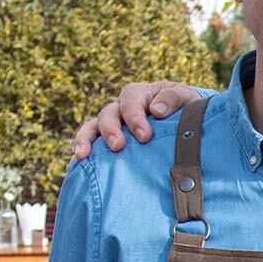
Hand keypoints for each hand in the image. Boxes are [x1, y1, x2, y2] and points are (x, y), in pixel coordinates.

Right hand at [72, 81, 199, 160]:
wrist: (187, 121)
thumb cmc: (187, 107)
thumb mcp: (186, 97)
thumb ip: (174, 98)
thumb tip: (156, 110)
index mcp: (138, 94)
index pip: (130, 102)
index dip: (135, 117)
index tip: (144, 136)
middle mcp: (120, 108)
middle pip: (107, 115)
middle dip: (110, 130)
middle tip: (118, 146)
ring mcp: (112, 124)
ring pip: (92, 128)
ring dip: (85, 140)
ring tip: (82, 156)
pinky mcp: (108, 141)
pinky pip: (91, 145)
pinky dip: (82, 153)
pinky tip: (75, 166)